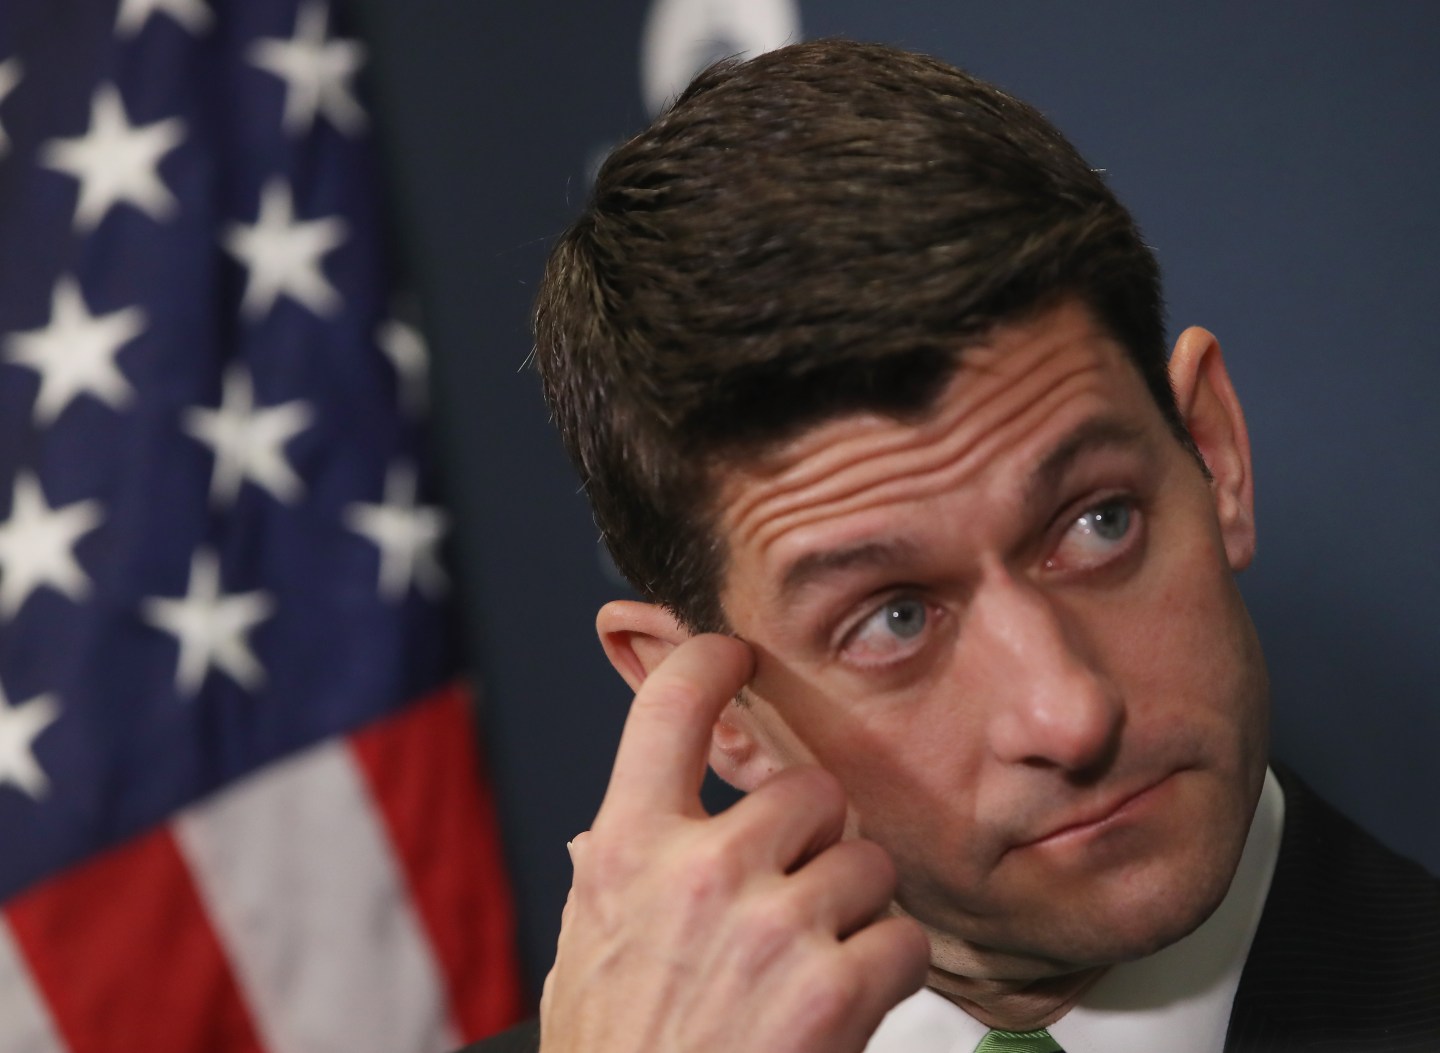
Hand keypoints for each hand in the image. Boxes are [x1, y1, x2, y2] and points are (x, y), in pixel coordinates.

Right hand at [539, 634, 929, 1052]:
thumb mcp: (586, 948)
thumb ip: (611, 872)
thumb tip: (612, 825)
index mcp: (629, 849)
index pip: (669, 708)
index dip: (708, 662)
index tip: (732, 655)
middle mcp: (700, 871)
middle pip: (809, 790)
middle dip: (815, 840)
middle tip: (790, 897)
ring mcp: (771, 927)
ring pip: (866, 863)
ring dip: (855, 910)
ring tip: (810, 964)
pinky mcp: (835, 989)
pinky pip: (902, 937)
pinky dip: (888, 971)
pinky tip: (842, 1005)